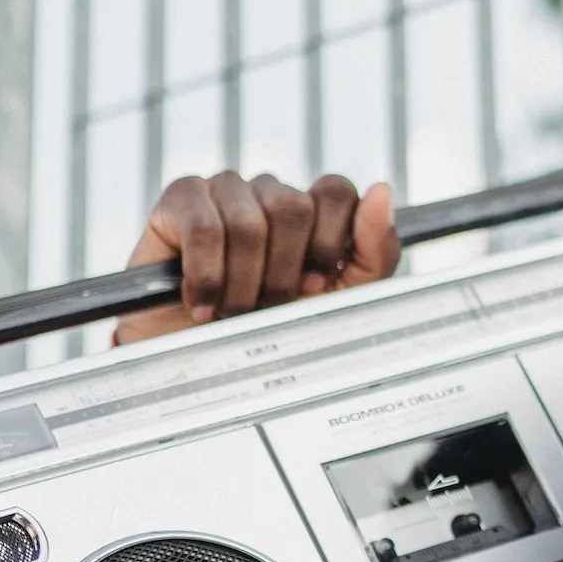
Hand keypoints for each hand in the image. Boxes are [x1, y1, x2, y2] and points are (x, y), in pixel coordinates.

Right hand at [115, 171, 399, 342]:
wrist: (202, 371)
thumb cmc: (271, 335)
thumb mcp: (339, 302)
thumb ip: (373, 251)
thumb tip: (382, 190)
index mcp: (309, 212)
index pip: (335, 191)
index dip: (328, 243)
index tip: (312, 288)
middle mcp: (267, 193)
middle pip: (292, 206)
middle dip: (282, 272)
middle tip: (267, 307)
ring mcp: (223, 191)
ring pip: (247, 222)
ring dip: (241, 283)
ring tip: (231, 313)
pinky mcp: (179, 201)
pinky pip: (202, 226)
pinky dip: (206, 276)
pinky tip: (201, 303)